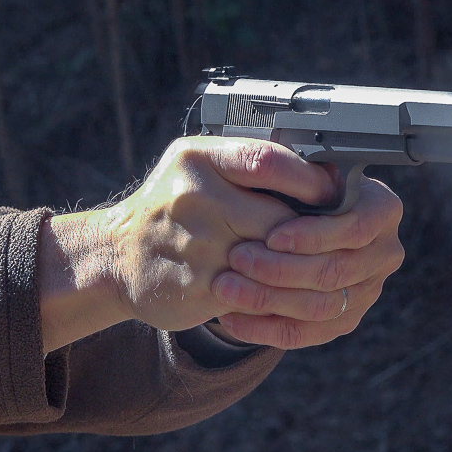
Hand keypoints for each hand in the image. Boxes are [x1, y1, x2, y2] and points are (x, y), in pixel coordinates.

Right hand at [95, 136, 338, 332]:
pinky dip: (275, 294)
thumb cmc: (173, 204)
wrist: (116, 255)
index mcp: (198, 158)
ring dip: (298, 268)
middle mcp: (193, 196)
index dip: (308, 179)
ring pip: (272, 261)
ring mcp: (193, 244)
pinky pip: (254, 292)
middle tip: (335, 237)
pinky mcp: (196, 285)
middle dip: (311, 233)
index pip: (267, 161)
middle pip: (279, 218)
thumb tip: (321, 172)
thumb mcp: (198, 165)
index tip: (331, 191)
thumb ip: (247, 162)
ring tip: (317, 266)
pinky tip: (285, 290)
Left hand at [210, 176, 404, 348]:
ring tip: (226, 287)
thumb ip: (300, 173)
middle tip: (236, 258)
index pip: (354, 229)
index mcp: (382, 210)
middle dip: (280, 268)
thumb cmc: (301, 188)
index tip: (272, 235)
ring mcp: (367, 292)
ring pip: (318, 307)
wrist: (305, 220)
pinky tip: (232, 316)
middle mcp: (383, 253)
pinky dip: (263, 328)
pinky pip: (303, 334)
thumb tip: (281, 173)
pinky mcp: (344, 321)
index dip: (313, 235)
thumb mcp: (304, 171)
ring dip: (267, 299)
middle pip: (334, 271)